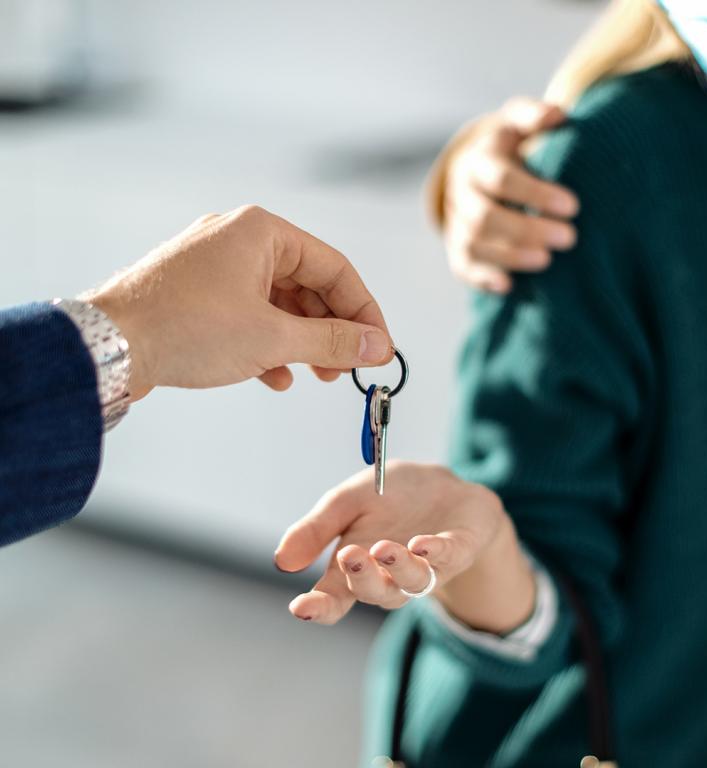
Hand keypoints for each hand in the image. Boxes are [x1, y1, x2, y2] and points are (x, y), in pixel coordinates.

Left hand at [87, 205, 393, 399]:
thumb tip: (378, 346)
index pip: (336, 268)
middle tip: (348, 368)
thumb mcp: (272, 337)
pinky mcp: (199, 294)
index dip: (364, 312)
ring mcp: (216, 267)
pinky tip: (274, 376)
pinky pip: (250, 315)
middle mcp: (240, 240)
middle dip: (331, 331)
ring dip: (302, 342)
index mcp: (262, 232)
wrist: (106, 347)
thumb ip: (332, 341)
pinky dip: (268, 344)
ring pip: (279, 304)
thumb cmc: (184, 327)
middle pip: (309, 286)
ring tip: (315, 376)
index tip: (379, 348)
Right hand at [274, 462, 535, 634]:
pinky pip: (449, 558)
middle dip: (361, 578)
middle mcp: (391, 576)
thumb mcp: (346, 502)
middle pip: (374, 592)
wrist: (441, 485)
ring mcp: (427, 567)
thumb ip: (316, 529)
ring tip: (384, 549)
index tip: (300, 607)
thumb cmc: (389, 499)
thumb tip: (281, 561)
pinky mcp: (459, 549)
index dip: (318, 606)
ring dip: (398, 568)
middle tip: (350, 556)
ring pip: (412, 582)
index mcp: (357, 568)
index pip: (334, 597)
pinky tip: (422, 544)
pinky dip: (437, 553)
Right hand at [442, 98, 579, 292]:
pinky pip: (462, 268)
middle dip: (527, 230)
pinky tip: (509, 285)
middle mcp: (461, 193)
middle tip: (569, 239)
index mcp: (478, 161)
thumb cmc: (511, 146)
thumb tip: (558, 115)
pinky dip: (483, 278)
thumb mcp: (519, 124)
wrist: (476, 171)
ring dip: (509, 256)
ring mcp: (455, 223)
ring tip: (547, 261)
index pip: (501, 179)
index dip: (535, 194)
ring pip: (472, 245)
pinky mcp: (456, 249)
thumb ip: (535, 116)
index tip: (573, 207)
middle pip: (485, 217)